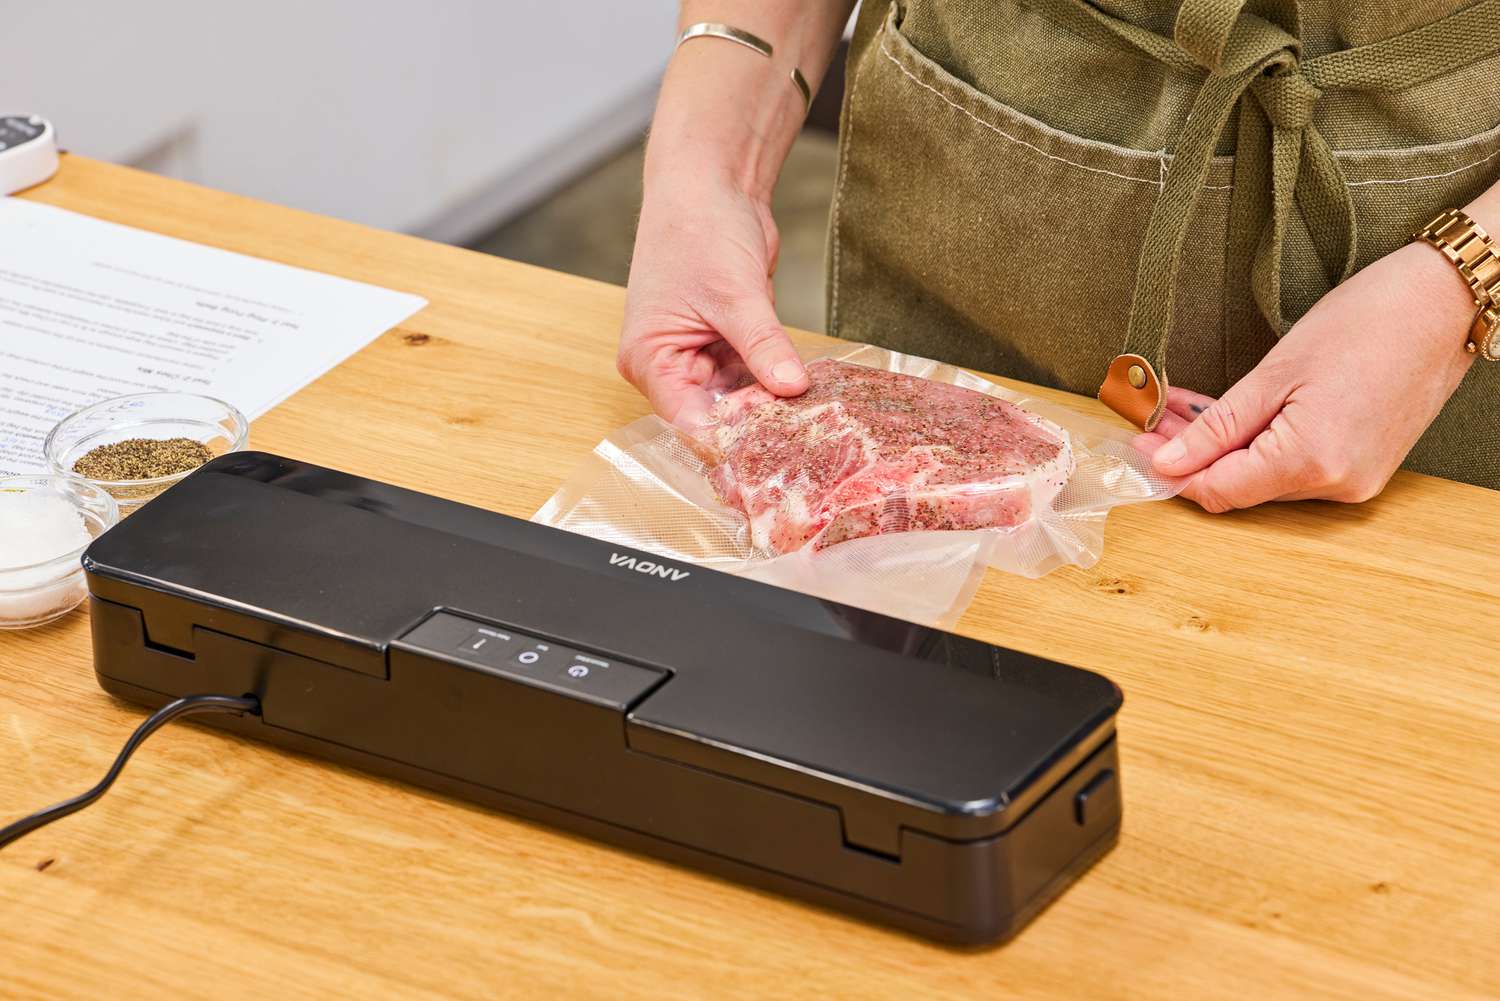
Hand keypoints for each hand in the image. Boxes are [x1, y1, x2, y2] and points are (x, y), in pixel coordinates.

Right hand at [617, 176, 807, 431]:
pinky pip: (754, 376)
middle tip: (806, 437)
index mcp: (650, 361)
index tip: (773, 450)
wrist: (710, 182)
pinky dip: (776, 380)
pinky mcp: (726, 343)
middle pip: (716, 415)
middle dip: (756, 423)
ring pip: (739, 399)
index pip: (689, 420)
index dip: (730, 438)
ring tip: (814, 419)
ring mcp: (698, 356)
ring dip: (771, 403)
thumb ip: (764, 346)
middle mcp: (669, 366)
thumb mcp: (736, 295)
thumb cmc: (698, 229)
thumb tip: (793, 388)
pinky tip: (807, 390)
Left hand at [1138, 239, 1477, 511]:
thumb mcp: (1275, 373)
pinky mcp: (1365, 466)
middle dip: (1192, 455)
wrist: (1443, 304)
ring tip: (1185, 411)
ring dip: (1224, 448)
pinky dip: (1261, 444)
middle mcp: (1337, 485)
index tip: (1139, 443)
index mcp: (1310, 462)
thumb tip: (1169, 463)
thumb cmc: (1365, 322)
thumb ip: (1218, 427)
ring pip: (1266, 476)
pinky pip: (1296, 465)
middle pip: (1241, 486)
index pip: (1219, 491)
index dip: (1172, 471)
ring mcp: (1355, 480)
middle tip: (1154, 420)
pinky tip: (1234, 417)